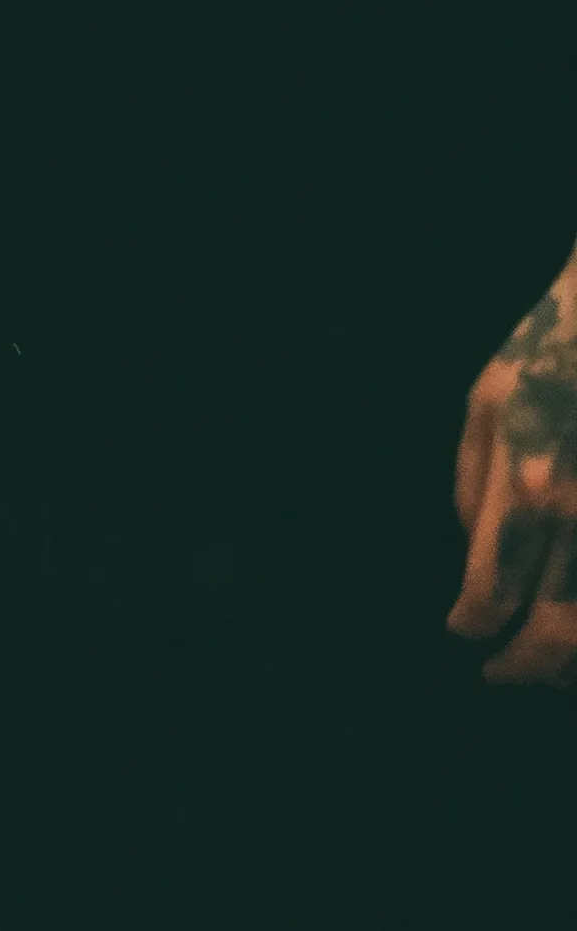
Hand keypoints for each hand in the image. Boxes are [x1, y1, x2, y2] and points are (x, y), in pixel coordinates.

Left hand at [448, 255, 576, 682]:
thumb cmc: (550, 350)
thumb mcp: (486, 401)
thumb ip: (474, 483)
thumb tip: (473, 556)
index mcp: (527, 482)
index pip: (494, 586)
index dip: (476, 622)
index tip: (465, 633)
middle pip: (561, 624)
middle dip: (528, 661)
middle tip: (502, 674)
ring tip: (553, 672)